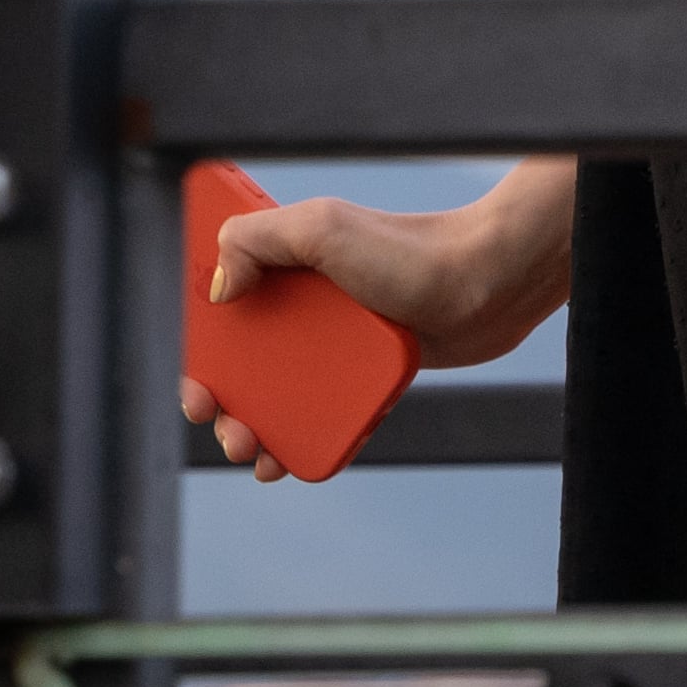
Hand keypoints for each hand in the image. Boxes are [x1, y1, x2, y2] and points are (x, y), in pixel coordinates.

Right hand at [177, 164, 575, 481]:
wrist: (490, 281)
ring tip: (257, 452)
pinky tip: (294, 457)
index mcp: (283, 267)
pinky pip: (325, 411)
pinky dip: (303, 436)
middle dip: (222, 406)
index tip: (196, 390)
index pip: (221, 315)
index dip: (198, 356)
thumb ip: (258, 239)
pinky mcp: (366, 373)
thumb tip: (219, 291)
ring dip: (255, 430)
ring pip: (279, 396)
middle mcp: (305, 306)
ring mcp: (335, 343)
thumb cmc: (412, 248)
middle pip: (243, 365)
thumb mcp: (325, 228)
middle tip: (229, 431)